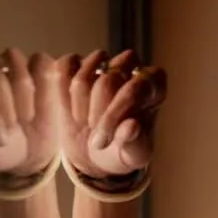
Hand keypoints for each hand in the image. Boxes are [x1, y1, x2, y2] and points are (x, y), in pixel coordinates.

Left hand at [0, 47, 60, 175]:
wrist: (26, 154)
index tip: (0, 139)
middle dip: (4, 104)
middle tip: (12, 129)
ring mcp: (12, 64)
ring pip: (14, 58)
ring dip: (24, 90)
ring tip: (27, 117)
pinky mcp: (38, 68)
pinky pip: (41, 61)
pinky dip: (44, 81)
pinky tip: (43, 102)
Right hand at [58, 48, 165, 179]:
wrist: (97, 150)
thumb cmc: (123, 150)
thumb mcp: (133, 155)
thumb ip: (135, 142)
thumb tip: (132, 125)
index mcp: (154, 86)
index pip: (133, 89)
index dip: (113, 116)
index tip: (101, 142)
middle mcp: (131, 67)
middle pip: (108, 81)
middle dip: (97, 115)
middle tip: (96, 139)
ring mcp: (103, 62)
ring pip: (84, 75)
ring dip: (79, 107)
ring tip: (85, 124)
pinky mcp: (77, 62)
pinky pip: (64, 69)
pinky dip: (62, 94)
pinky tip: (71, 109)